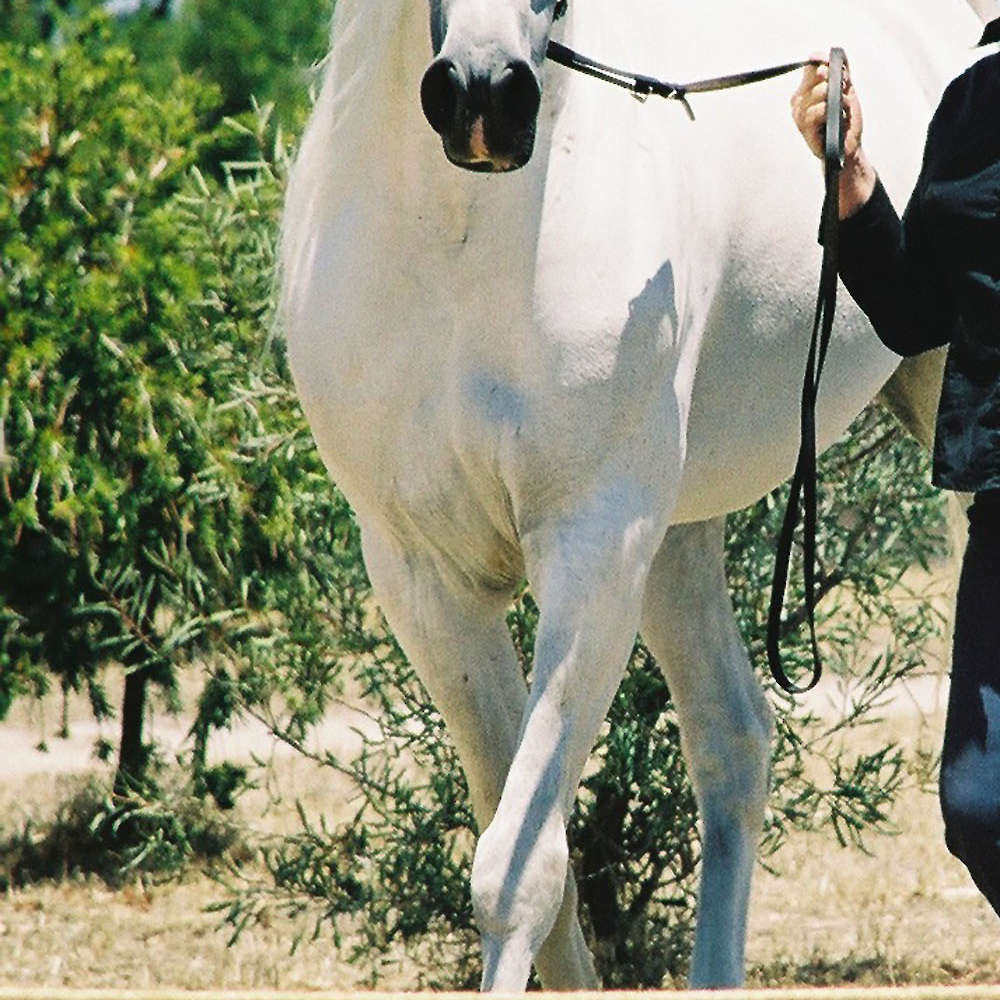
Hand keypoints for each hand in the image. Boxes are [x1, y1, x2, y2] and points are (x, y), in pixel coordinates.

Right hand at [791, 53, 876, 218]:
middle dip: (836, 81)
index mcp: (805, 90)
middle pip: (817, 74)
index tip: (837, 69)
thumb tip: (830, 54)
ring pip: (820, 92)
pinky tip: (836, 119)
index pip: (811, 65)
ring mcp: (799, 116)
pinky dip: (832, 111)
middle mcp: (798, 102)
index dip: (826, 62)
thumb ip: (840, 70)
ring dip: (837, 98)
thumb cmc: (845, 120)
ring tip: (841, 111)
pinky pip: (818, 111)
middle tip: (843, 95)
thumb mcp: (846, 90)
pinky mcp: (804, 129)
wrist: (847, 148)